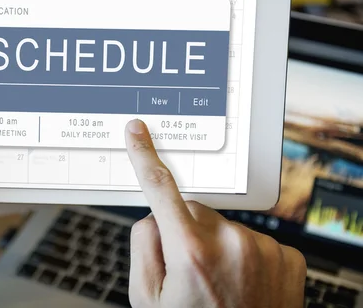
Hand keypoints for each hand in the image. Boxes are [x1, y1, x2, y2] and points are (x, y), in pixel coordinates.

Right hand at [125, 119, 306, 307]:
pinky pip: (251, 237)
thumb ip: (142, 246)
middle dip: (184, 229)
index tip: (138, 132)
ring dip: (215, 243)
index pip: (159, 188)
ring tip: (219, 283)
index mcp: (190, 252)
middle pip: (192, 210)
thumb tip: (154, 216)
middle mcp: (230, 243)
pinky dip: (243, 253)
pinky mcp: (286, 255)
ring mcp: (262, 248)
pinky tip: (242, 283)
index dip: (144, 156)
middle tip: (188, 270)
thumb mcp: (146, 298)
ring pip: (223, 224)